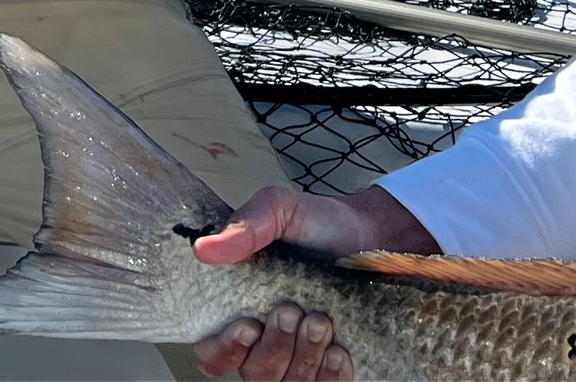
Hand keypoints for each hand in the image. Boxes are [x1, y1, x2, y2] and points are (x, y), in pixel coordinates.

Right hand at [190, 186, 436, 379]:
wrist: (372, 234)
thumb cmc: (320, 224)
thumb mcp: (278, 210)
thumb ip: (244, 227)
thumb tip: (204, 248)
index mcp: (239, 306)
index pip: (212, 352)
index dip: (223, 350)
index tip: (248, 326)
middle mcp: (265, 339)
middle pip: (254, 373)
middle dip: (274, 347)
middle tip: (292, 311)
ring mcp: (299, 357)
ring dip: (304, 357)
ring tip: (321, 320)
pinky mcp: (330, 367)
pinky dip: (329, 376)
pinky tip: (338, 350)